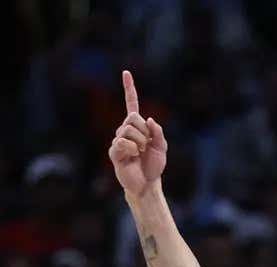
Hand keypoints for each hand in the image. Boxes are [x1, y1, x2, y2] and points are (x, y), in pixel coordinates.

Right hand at [108, 70, 167, 197]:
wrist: (147, 184)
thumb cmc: (153, 165)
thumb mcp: (162, 147)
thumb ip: (158, 132)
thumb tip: (150, 119)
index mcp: (137, 126)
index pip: (131, 104)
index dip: (129, 88)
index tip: (125, 72)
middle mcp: (125, 130)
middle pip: (133, 117)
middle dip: (144, 131)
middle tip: (146, 146)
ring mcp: (118, 140)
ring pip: (128, 129)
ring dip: (140, 142)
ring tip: (140, 153)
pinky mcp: (114, 152)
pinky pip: (122, 142)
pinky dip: (132, 148)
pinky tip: (133, 156)